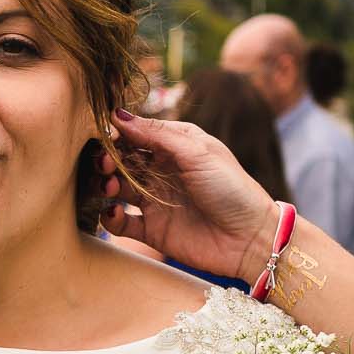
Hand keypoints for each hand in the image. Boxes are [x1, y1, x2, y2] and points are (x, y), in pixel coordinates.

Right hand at [93, 114, 278, 279]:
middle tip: (105, 163)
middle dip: (108, 159)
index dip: (118, 132)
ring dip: (107, 184)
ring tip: (113, 186)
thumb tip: (118, 116)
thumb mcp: (197, 152)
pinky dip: (111, 217)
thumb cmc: (231, 188)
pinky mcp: (152, 230)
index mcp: (174, 147)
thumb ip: (157, 135)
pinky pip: (121, 222)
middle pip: (122, 160)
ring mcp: (155, 201)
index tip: (105, 134)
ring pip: (117, 188)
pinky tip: (115, 212)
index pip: (137, 133)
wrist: (249, 238)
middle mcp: (161, 172)